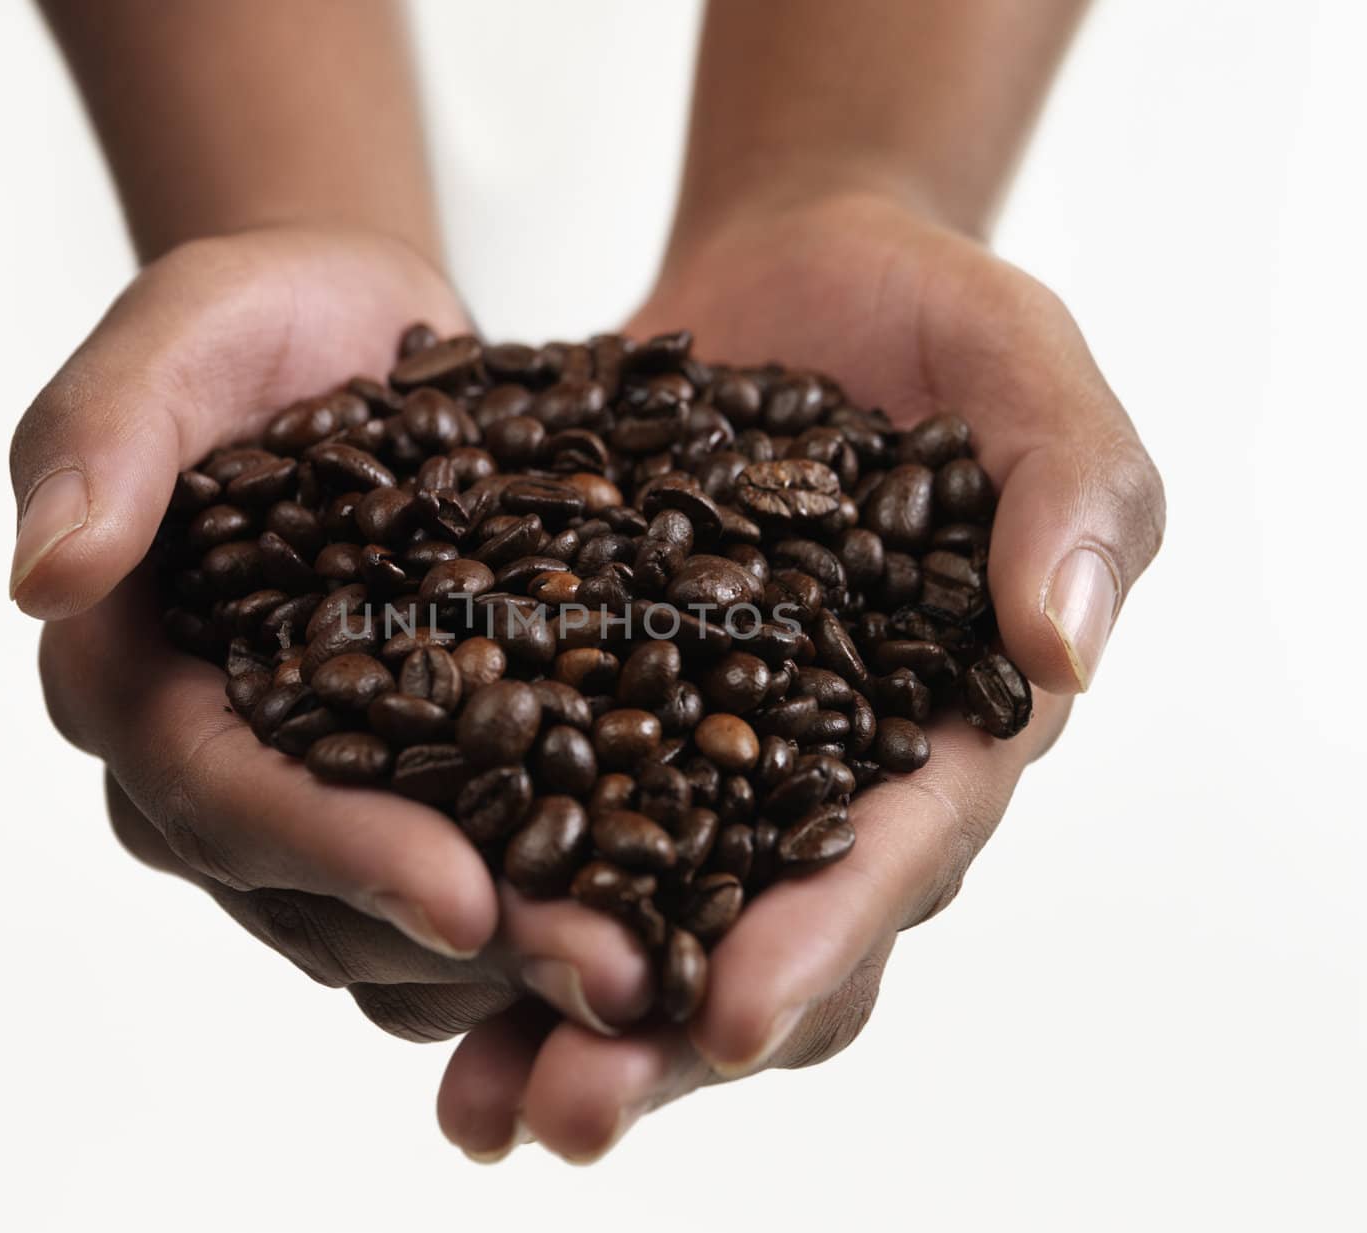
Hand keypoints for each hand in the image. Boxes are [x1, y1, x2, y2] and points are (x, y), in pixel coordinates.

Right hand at [12, 225, 653, 1045]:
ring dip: (520, 956)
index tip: (465, 899)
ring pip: (393, 930)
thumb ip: (103, 436)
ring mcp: (312, 789)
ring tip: (648, 965)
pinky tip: (657, 910)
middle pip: (321, 900)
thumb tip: (44, 575)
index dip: (338, 858)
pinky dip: (549, 905)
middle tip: (606, 974)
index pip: (225, 801)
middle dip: (460, 942)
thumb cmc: (261, 321)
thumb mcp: (181, 335)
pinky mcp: (407, 781)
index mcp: (135, 686)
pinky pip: (466, 880)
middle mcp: (213, 767)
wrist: (352, 330)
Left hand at [434, 191, 1165, 1160]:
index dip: (822, 941)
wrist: (800, 276)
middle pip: (752, 938)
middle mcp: (821, 776)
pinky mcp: (599, 705)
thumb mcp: (1027, 378)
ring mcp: (703, 751)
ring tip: (469, 1106)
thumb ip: (1072, 495)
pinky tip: (403, 952)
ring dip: (555, 1019)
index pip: (891, 861)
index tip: (735, 1015)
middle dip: (668, 1039)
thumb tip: (1063, 649)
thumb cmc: (933, 322)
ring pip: (637, 919)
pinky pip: (542, 816)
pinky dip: (483, 891)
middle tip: (566, 1113)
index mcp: (940, 731)